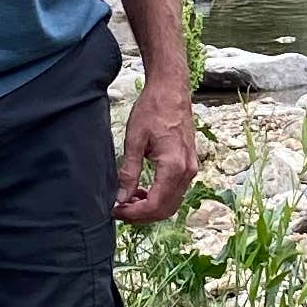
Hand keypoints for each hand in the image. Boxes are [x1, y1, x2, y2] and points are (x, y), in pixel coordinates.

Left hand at [115, 79, 200, 226]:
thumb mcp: (134, 140)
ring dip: (151, 207)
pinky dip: (159, 197)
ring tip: (128, 200)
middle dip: (142, 215)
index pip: (155, 204)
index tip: (116, 211)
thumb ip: (128, 172)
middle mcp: (187, 171)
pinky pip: (176, 191)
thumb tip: (121, 198)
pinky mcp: (189, 164)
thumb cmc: (153, 109)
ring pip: (172, 202)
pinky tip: (142, 191)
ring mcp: (191, 168)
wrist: (171, 90)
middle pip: (166, 209)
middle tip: (119, 211)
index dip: (134, 213)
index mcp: (174, 166)